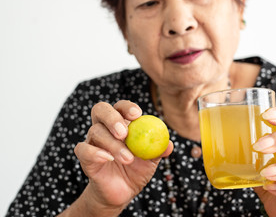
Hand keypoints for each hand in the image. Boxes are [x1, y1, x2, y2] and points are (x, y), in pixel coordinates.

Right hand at [73, 100, 172, 214]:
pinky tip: (108, 158)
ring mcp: (93, 142)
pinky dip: (95, 152)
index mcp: (121, 123)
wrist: (122, 192)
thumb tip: (169, 144)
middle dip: (112, 118)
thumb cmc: (136, 170)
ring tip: (128, 159)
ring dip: (113, 145)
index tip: (137, 114)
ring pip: (95, 132)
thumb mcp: (151, 160)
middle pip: (101, 110)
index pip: (120, 107)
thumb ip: (158, 150)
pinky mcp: (85, 158)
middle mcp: (104, 128)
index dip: (127, 107)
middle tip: (124, 133)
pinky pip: (83, 150)